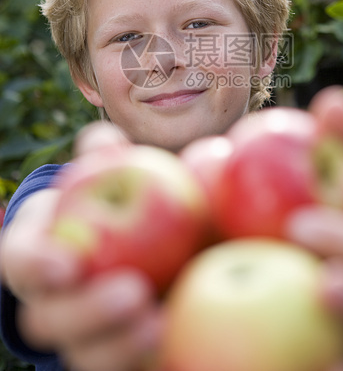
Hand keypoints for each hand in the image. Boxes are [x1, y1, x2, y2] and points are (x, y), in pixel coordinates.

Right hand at [0, 122, 162, 370]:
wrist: (138, 250)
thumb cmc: (114, 205)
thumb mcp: (110, 177)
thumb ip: (105, 157)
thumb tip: (104, 141)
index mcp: (39, 257)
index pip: (19, 262)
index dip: (36, 264)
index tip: (69, 262)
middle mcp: (51, 303)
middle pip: (47, 322)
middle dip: (84, 313)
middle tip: (133, 292)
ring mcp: (81, 338)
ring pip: (83, 357)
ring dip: (117, 346)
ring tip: (159, 324)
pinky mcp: (113, 357)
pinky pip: (122, 369)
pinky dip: (144, 357)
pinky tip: (175, 335)